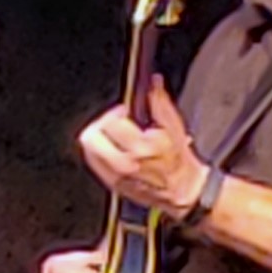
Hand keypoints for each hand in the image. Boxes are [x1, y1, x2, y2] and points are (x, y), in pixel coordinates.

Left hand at [77, 81, 205, 218]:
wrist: (183, 190)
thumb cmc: (179, 161)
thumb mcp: (175, 128)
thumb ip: (161, 103)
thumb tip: (154, 82)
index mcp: (141, 147)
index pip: (110, 122)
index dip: (115, 112)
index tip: (124, 111)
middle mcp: (125, 163)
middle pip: (90, 138)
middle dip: (99, 124)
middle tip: (112, 123)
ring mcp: (116, 175)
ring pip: (88, 151)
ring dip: (97, 138)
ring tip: (112, 136)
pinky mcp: (113, 184)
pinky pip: (93, 163)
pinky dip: (98, 152)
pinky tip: (111, 149)